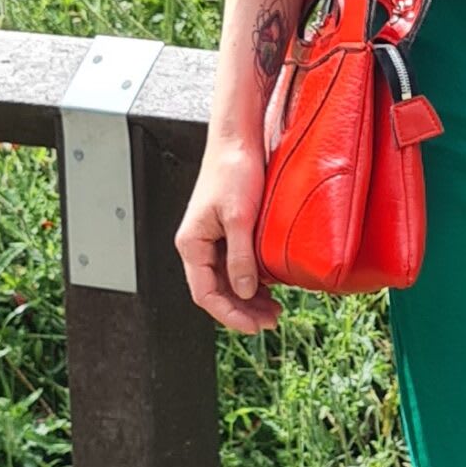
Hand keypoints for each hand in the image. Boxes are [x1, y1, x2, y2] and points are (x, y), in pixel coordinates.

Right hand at [176, 139, 282, 332]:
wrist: (238, 140)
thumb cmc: (233, 170)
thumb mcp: (240, 218)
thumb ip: (240, 257)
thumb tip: (244, 292)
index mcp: (192, 244)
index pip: (205, 294)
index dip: (229, 315)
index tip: (253, 326)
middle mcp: (198, 245)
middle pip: (216, 291)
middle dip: (241, 311)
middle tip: (270, 322)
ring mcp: (212, 240)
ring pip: (227, 281)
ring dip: (248, 299)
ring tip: (274, 310)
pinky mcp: (226, 231)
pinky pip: (235, 265)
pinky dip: (251, 281)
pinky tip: (269, 288)